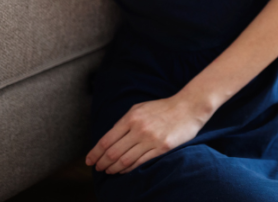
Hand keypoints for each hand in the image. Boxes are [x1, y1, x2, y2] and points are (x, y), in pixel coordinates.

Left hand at [86, 95, 211, 174]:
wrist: (188, 107)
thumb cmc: (162, 108)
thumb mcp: (140, 109)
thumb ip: (124, 122)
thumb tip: (109, 138)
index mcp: (131, 117)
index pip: (107, 140)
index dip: (95, 152)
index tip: (89, 160)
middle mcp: (139, 128)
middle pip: (113, 152)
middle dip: (102, 163)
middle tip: (98, 168)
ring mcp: (151, 139)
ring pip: (125, 160)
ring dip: (113, 168)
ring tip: (108, 171)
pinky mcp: (162, 148)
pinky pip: (140, 163)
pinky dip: (128, 169)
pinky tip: (123, 170)